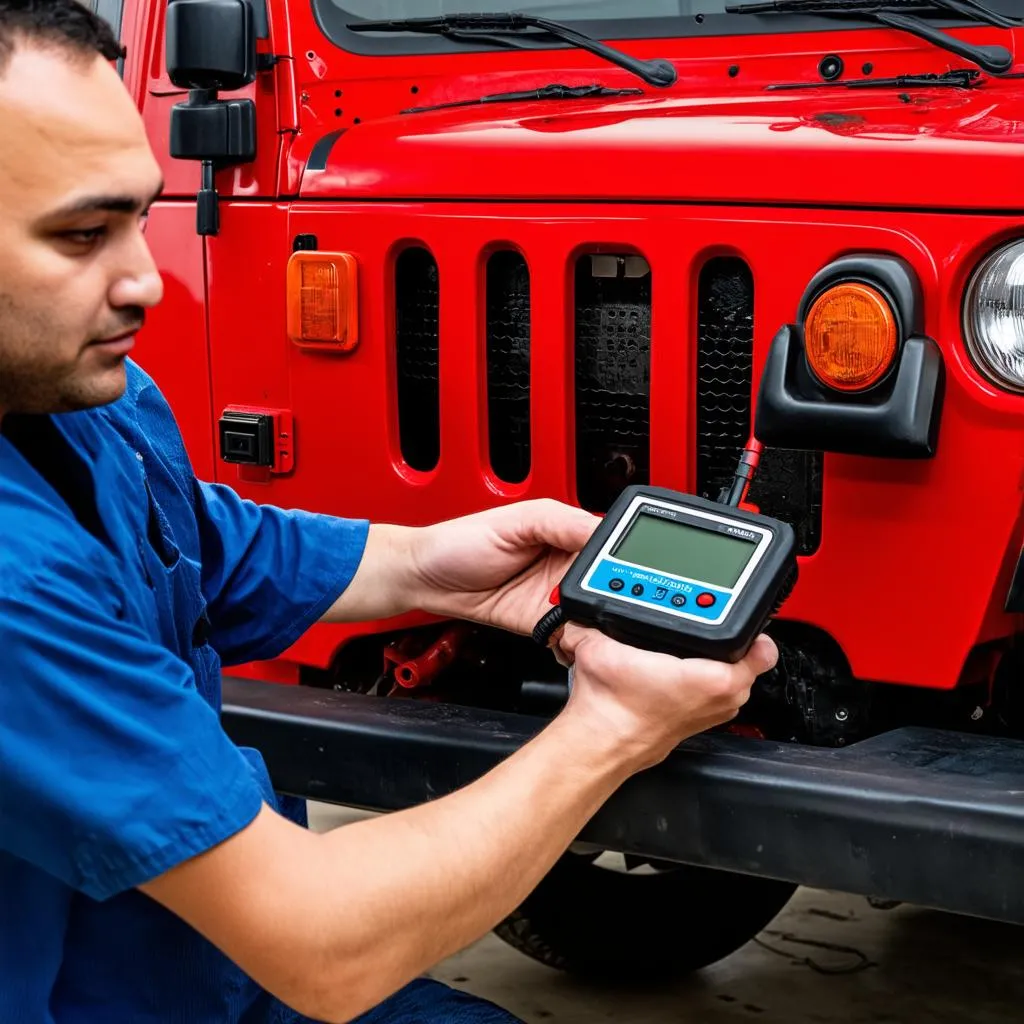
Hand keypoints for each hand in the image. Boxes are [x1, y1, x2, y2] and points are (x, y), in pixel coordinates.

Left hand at [408, 499, 599, 634]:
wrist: (425, 579)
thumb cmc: (460, 541)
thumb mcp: (514, 518)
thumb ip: (559, 521)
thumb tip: (598, 530)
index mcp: (565, 531)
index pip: (608, 542)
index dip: (618, 555)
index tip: (620, 567)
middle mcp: (565, 563)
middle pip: (609, 579)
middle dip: (614, 590)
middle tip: (608, 596)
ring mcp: (555, 596)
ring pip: (596, 610)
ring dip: (599, 617)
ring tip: (591, 617)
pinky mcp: (543, 623)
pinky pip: (572, 634)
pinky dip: (579, 638)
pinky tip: (577, 635)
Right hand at [556, 625, 778, 771]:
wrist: (600, 741)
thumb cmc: (611, 706)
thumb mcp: (597, 647)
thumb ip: (590, 619)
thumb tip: (582, 609)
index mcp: (715, 679)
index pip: (762, 648)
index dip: (751, 626)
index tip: (734, 615)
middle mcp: (724, 699)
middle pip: (748, 657)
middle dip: (729, 640)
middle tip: (701, 625)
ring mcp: (715, 712)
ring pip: (735, 675)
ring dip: (717, 660)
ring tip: (687, 646)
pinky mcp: (702, 720)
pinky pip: (717, 691)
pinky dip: (703, 679)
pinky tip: (676, 668)